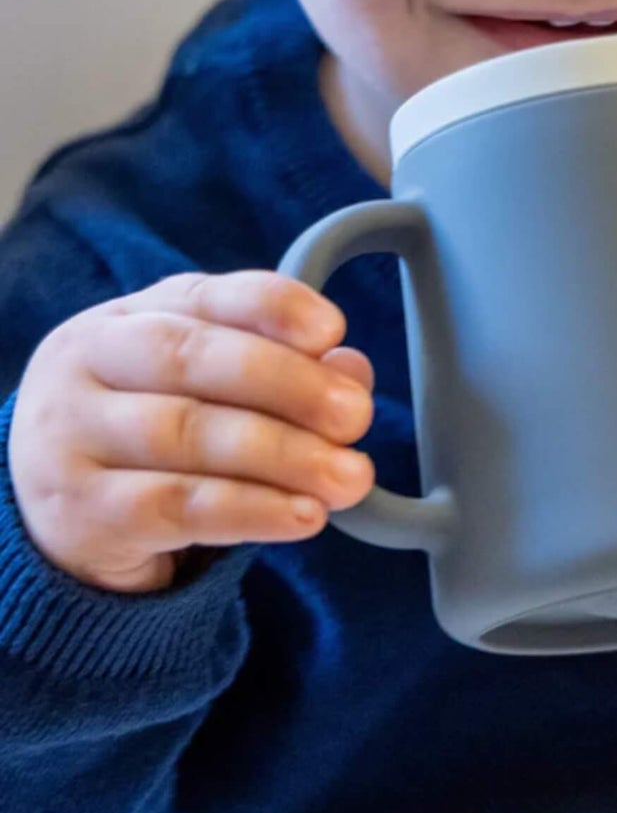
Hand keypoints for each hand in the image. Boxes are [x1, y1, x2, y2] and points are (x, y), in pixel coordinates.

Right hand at [8, 271, 375, 593]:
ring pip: (189, 434)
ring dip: (285, 456)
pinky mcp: (78, 513)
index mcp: (130, 317)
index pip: (206, 295)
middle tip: (357, 417)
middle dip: (291, 386)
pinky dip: (251, 512)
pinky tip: (304, 516)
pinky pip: (175, 507)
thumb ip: (286, 370)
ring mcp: (70, 437)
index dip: (273, 308)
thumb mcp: (214, 388)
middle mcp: (88, 363)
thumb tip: (352, 370)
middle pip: (194, 360)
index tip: (332, 330)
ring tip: (349, 478)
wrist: (63, 514)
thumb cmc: (157, 431)